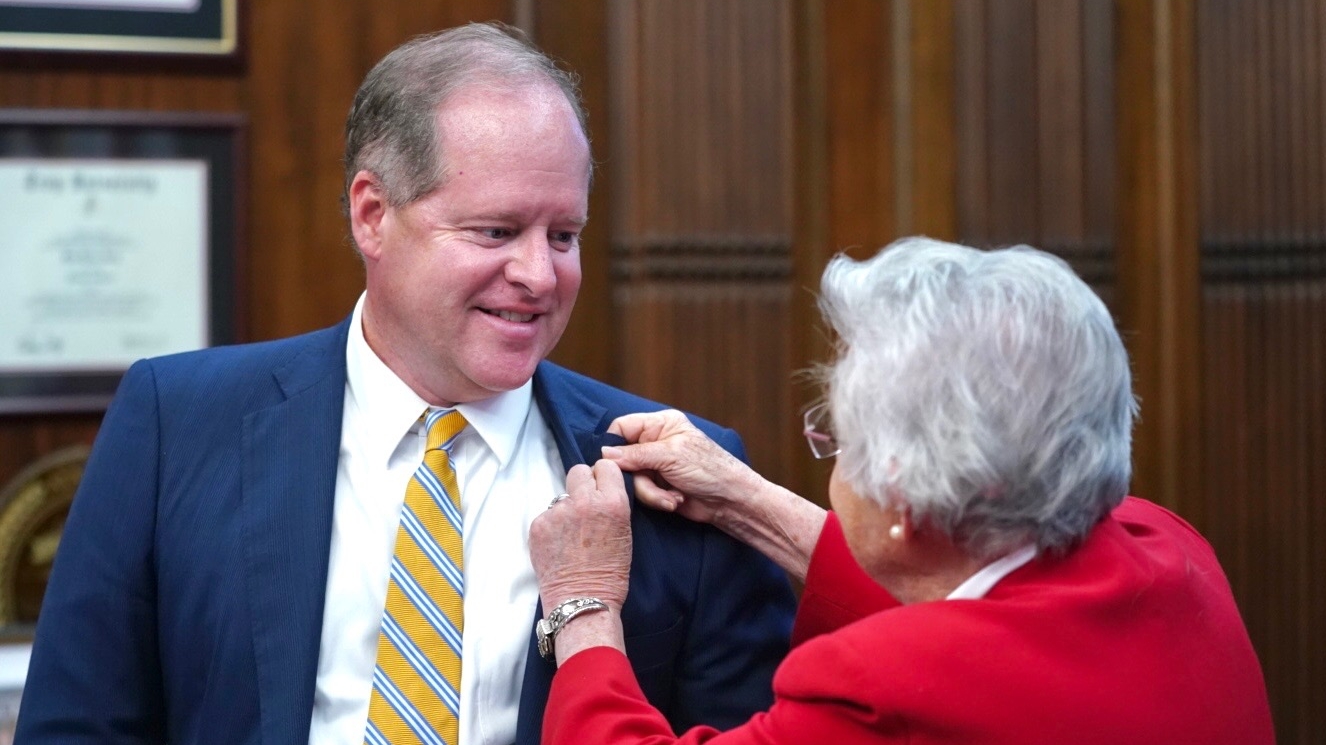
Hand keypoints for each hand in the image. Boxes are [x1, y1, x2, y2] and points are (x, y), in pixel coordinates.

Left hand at [530, 460, 631, 611]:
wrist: (583, 601)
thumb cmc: (610, 574)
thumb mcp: (625, 533)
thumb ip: (610, 505)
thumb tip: (598, 490)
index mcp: (612, 503)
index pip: (604, 467)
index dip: (601, 477)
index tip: (600, 487)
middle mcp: (584, 502)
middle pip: (578, 471)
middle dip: (582, 484)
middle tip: (584, 505)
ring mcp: (558, 513)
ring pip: (561, 496)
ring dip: (566, 509)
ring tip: (571, 536)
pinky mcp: (538, 525)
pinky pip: (547, 515)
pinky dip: (552, 527)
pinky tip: (559, 545)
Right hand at [602, 410, 763, 527]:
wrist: (729, 501)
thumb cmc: (710, 470)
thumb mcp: (671, 456)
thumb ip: (635, 454)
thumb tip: (605, 454)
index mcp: (661, 424)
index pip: (622, 427)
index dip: (614, 446)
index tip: (614, 464)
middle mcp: (655, 442)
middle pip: (622, 457)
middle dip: (638, 477)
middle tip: (653, 483)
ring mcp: (655, 466)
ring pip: (631, 479)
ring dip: (651, 492)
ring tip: (673, 496)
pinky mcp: (657, 486)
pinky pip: (641, 493)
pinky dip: (656, 499)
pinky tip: (675, 500)